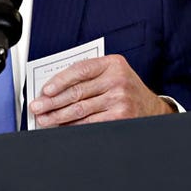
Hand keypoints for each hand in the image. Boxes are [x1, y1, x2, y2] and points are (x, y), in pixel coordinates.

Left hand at [28, 55, 173, 126]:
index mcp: (112, 64)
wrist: (152, 107)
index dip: (59, 81)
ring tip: (45, 119)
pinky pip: (89, 122)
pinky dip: (72, 125)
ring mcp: (119, 99)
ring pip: (80, 109)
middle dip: (52, 101)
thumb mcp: (112, 74)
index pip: (80, 70)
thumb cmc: (125, 89)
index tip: (45, 90)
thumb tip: (55, 89)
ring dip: (58, 116)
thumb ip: (88, 76)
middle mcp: (117, 80)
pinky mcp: (120, 117)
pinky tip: (62, 126)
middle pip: (77, 92)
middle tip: (38, 107)